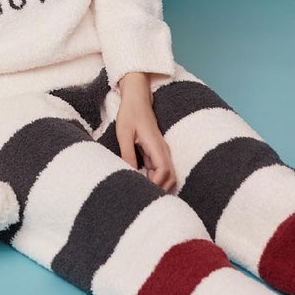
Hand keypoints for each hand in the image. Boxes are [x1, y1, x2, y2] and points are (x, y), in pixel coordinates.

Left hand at [116, 71, 176, 192]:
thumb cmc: (130, 113)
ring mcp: (161, 152)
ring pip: (167, 175)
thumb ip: (127, 154)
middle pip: (170, 177)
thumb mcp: (124, 133)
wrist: (137, 98)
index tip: (142, 190)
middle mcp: (163, 150)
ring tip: (142, 191)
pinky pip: (160, 170)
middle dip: (160, 189)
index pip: (164, 171)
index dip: (156, 183)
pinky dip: (154, 179)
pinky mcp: (156, 152)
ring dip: (158, 185)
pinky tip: (141, 181)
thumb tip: (129, 174)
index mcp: (156, 145)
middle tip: (143, 196)